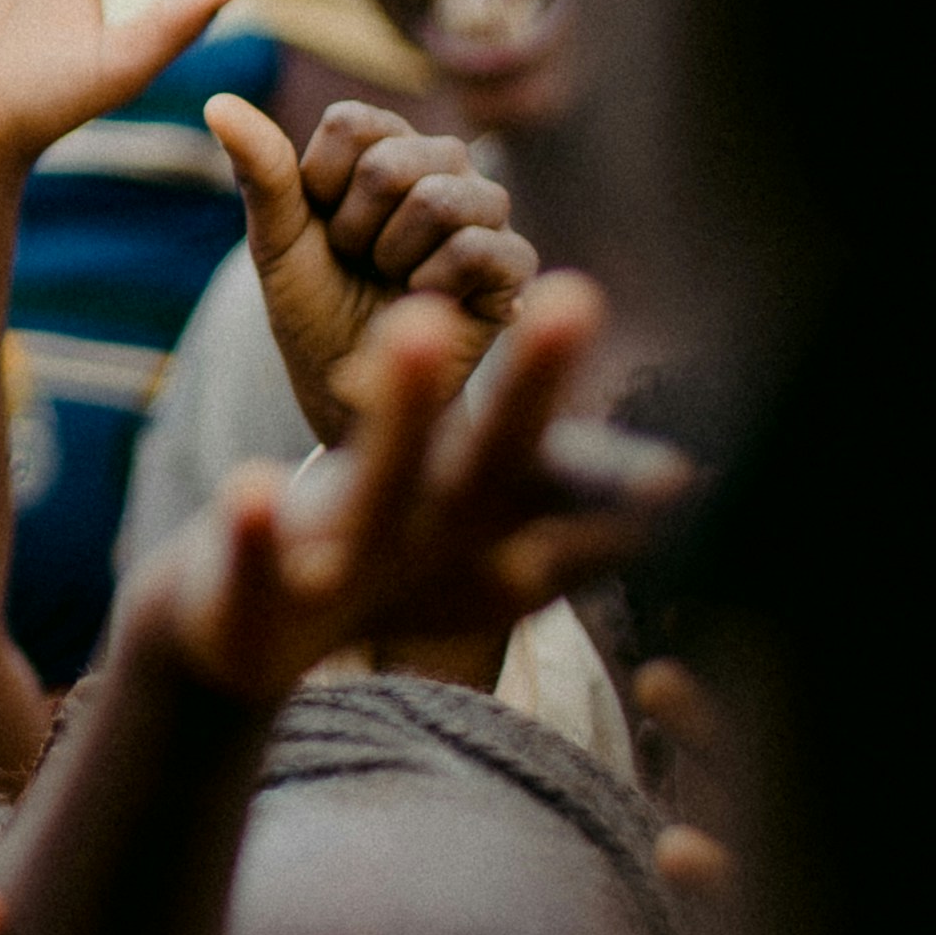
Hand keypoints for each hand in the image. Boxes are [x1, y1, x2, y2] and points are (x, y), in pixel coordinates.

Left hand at [130, 277, 682, 710]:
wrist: (248, 641)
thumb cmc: (390, 573)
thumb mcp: (483, 546)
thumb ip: (566, 505)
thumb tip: (681, 480)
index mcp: (494, 544)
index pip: (569, 491)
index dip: (624, 472)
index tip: (687, 447)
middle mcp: (430, 552)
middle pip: (490, 467)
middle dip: (530, 387)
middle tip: (577, 293)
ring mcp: (343, 576)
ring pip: (377, 488)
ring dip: (402, 411)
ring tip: (414, 321)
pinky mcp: (250, 604)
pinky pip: (254, 566)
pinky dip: (256, 532)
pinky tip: (254, 483)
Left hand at [202, 97, 536, 443]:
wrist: (353, 383)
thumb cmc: (315, 301)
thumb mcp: (278, 239)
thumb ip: (261, 171)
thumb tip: (218, 102)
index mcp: (387, 142)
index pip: (351, 123)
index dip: (319, 185)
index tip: (321, 224)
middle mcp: (445, 162)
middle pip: (391, 163)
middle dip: (352, 228)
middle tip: (359, 260)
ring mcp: (487, 208)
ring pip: (439, 199)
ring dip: (390, 256)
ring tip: (392, 277)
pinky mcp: (515, 262)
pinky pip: (475, 249)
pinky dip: (429, 283)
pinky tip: (425, 299)